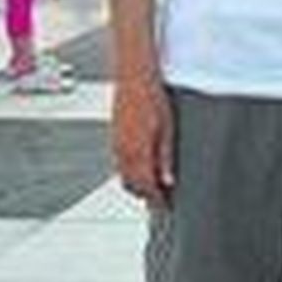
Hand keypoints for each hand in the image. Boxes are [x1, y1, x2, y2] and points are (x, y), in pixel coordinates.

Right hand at [112, 74, 173, 205]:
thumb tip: (168, 180)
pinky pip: (119, 164)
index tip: (167, 206)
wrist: (133, 75)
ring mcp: (115, 145)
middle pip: (132, 185)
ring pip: (123, 176)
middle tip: (162, 200)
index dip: (157, 200)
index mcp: (136, 152)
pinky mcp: (114, 137)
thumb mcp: (167, 128)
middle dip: (146, 195)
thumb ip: (166, 157)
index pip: (145, 187)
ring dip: (137, 184)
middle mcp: (122, 152)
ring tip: (154, 187)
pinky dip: (130, 172)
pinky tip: (141, 167)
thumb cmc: (151, 96)